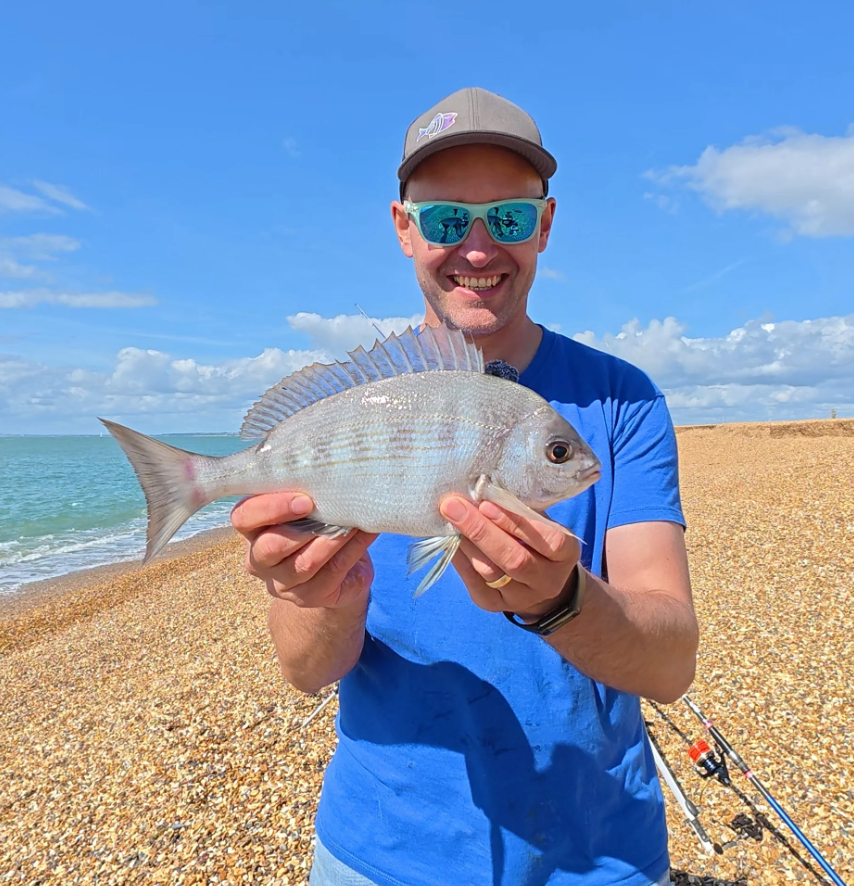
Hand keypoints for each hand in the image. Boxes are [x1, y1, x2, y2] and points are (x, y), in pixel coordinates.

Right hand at [230, 493, 376, 608]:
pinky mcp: (307, 597)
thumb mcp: (303, 506)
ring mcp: (281, 583)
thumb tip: (328, 469)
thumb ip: (303, 493)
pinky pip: (331, 573)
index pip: (244, 518)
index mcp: (252, 529)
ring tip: (353, 522)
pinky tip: (365, 534)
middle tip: (326, 512)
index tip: (304, 500)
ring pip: (304, 564)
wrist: (337, 567)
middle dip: (300, 529)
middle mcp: (259, 559)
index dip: (270, 508)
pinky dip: (352, 551)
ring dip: (332, 540)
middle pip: (269, 547)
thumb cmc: (316, 524)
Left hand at [439, 496, 579, 619]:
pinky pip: (473, 582)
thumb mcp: (541, 523)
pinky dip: (459, 558)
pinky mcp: (494, 605)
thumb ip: (520, 510)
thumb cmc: (537, 540)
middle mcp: (547, 581)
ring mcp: (521, 598)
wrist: (538, 583)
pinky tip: (449, 539)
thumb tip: (483, 490)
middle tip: (454, 507)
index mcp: (565, 555)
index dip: (515, 522)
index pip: (545, 539)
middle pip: (514, 559)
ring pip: (490, 572)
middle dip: (481, 531)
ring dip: (467, 543)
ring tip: (449, 519)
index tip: (486, 503)